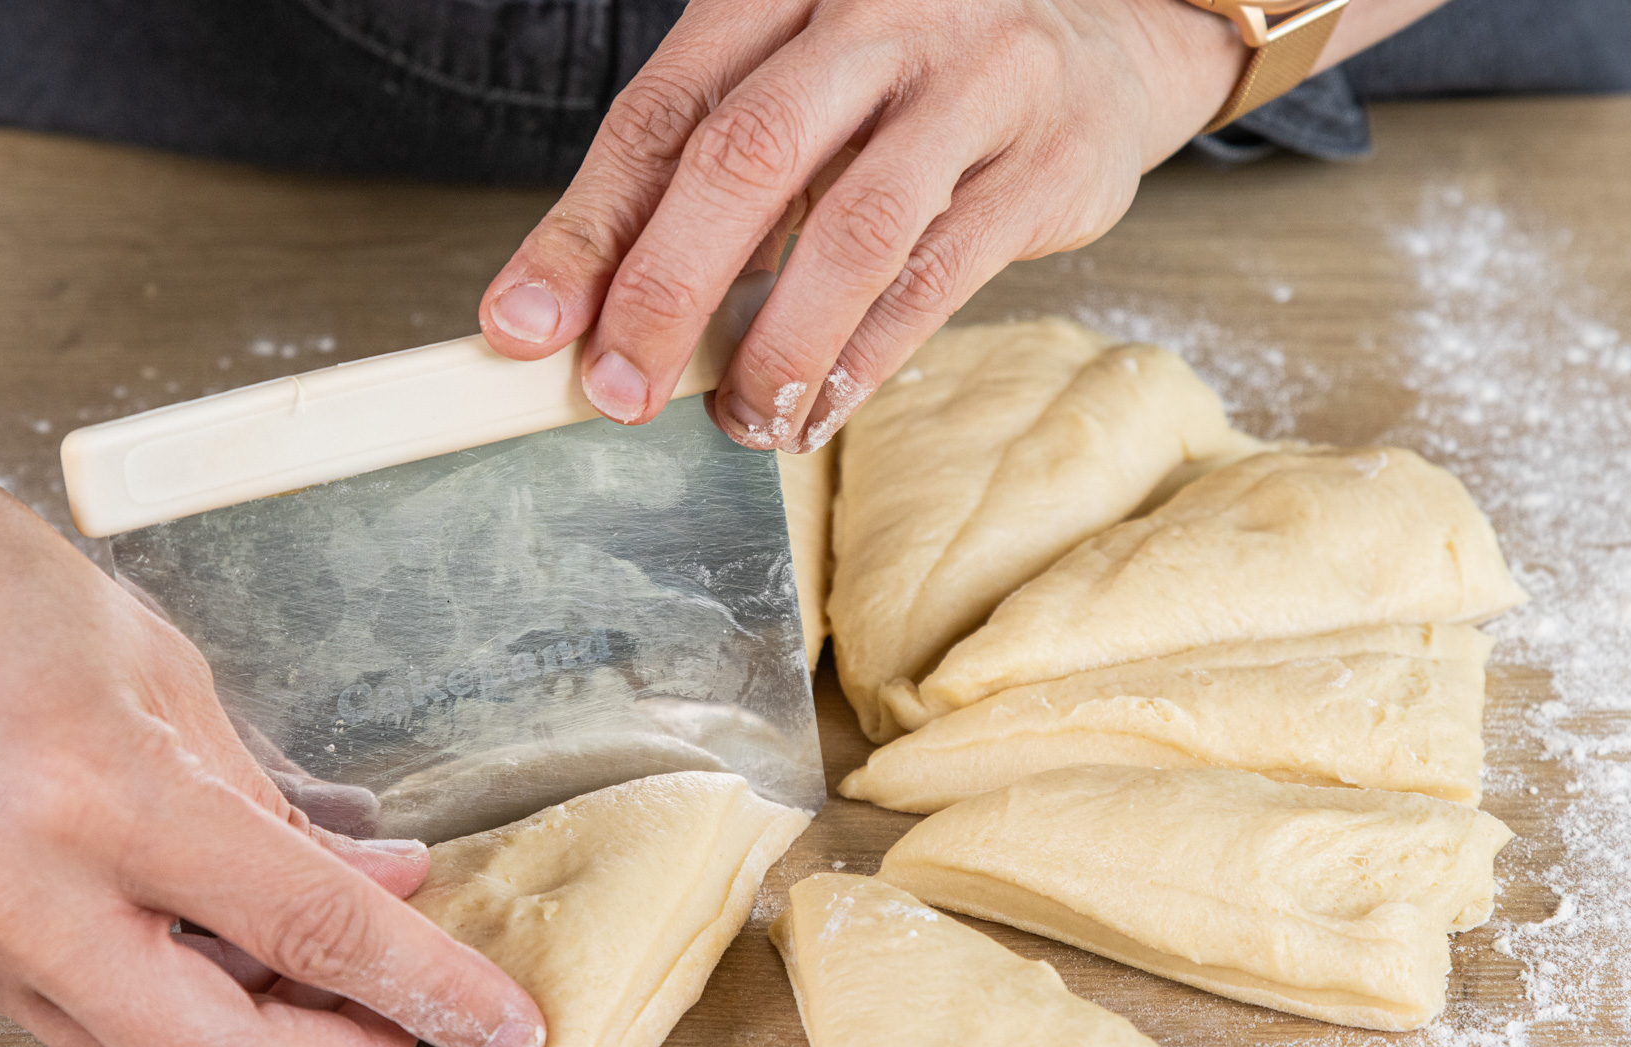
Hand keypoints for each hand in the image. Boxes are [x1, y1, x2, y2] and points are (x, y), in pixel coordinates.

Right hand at [0, 442, 545, 1046]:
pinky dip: (179, 1019)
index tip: (500, 1025)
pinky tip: (233, 970)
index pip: (306, 923)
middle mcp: (23, 892)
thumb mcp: (167, 681)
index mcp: (101, 794)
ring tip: (333, 991)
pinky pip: (85, 1031)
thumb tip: (381, 883)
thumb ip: (276, 802)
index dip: (424, 984)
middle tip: (408, 1035)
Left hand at [478, 0, 1241, 451]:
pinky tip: (819, 408)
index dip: (584, 230)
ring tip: (740, 420)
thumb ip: (704, 175)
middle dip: (665, 294)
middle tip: (618, 391)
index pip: (660, 113)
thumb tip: (590, 310)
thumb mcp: (800, 86)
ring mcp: (973, 82)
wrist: (1106, 34)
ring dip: (778, 348)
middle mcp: (875, 15)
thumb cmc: (916, 74)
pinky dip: (865, 360)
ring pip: (851, 231)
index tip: (524, 326)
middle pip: (744, 158)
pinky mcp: (1047, 163)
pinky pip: (937, 278)